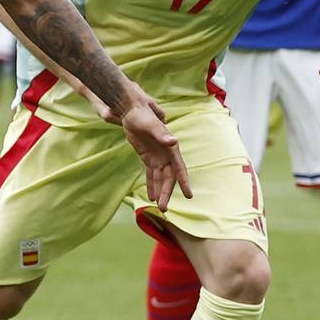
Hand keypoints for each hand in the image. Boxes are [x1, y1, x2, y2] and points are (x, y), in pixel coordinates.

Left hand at [117, 92, 191, 210]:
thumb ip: (162, 134)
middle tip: (164, 208)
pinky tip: (151, 196)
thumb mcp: (151, 125)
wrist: (131, 112)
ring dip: (160, 191)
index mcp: (171, 148)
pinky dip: (151, 185)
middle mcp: (166, 155)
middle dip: (167, 192)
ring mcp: (157, 157)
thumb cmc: (143, 116)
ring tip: (158, 206)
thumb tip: (173, 141)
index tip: (188, 195)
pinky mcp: (148, 158)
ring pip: (160, 178)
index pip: (179, 169)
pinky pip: (151, 174)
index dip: (184, 182)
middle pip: (169, 178)